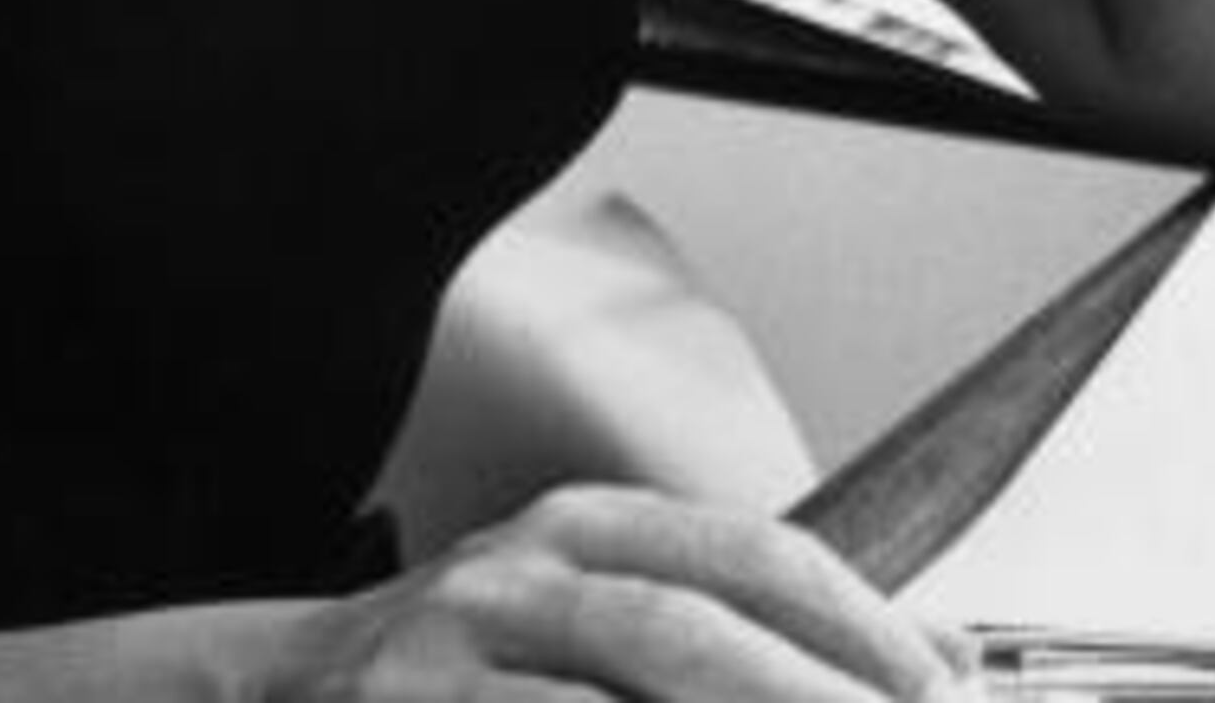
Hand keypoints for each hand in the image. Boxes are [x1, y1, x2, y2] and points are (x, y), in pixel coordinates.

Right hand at [267, 485, 970, 700]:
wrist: (274, 696)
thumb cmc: (471, 670)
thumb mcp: (593, 618)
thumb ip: (734, 633)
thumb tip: (930, 663)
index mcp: (587, 529)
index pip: (749, 554)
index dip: (855, 624)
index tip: (940, 685)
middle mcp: (517, 573)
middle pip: (683, 630)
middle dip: (804, 696)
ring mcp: (444, 656)